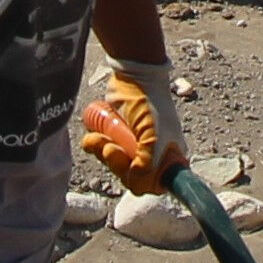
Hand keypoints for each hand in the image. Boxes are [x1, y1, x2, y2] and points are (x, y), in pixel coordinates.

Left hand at [79, 55, 187, 191]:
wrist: (133, 76)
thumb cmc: (150, 104)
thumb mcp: (154, 138)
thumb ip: (148, 167)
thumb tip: (137, 185)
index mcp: (170, 157)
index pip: (155, 184)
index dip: (141, 180)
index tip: (132, 169)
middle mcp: (154, 155)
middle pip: (131, 176)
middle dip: (116, 163)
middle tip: (111, 147)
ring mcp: (134, 146)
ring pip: (115, 164)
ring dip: (103, 152)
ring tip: (98, 137)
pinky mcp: (117, 137)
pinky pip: (104, 151)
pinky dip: (95, 145)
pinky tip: (92, 135)